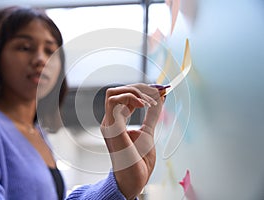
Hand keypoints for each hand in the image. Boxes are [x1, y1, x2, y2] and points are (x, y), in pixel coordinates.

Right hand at [100, 83, 165, 198]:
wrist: (134, 179)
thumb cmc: (139, 161)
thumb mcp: (148, 132)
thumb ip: (151, 115)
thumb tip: (160, 99)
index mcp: (117, 122)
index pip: (123, 97)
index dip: (141, 90)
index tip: (159, 90)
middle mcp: (110, 121)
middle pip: (117, 91)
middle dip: (139, 88)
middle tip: (157, 93)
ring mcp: (109, 123)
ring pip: (113, 93)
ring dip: (134, 92)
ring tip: (150, 102)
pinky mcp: (112, 127)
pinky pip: (114, 101)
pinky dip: (131, 98)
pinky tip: (144, 106)